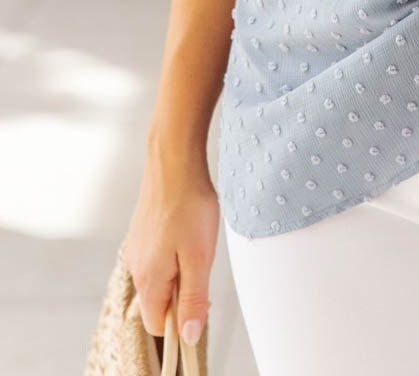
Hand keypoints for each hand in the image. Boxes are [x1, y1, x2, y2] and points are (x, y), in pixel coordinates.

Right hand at [123, 142, 217, 349]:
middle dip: (184, 291)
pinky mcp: (143, 232)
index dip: (182, 321)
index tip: (201, 298)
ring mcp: (138, 248)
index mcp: (148, 280)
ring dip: (182, 268)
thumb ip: (193, 300)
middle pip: (160, 301)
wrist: (173, 159)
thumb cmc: (189, 206)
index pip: (158, 325)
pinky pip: (159, 256)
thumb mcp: (199, 257)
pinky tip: (187, 227)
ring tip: (196, 239)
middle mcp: (136, 267)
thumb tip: (189, 338)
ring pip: (162, 276)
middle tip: (202, 261)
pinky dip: (176, 250)